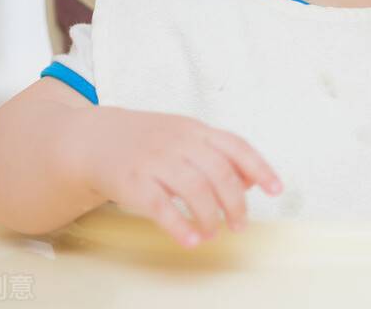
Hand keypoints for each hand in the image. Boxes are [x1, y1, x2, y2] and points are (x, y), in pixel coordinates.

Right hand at [74, 106, 282, 247]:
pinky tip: (192, 239)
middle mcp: (179, 143)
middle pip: (219, 172)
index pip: (237, 146)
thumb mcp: (186, 137)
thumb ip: (219, 154)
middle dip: (236, 203)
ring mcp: (155, 161)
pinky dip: (180, 226)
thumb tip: (254, 179)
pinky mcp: (132, 183)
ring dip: (211, 216)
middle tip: (240, 224)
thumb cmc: (148, 142)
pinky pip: (161, 207)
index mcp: (196, 130)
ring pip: (195, 190)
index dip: (260, 168)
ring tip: (215, 232)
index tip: (276, 189)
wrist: (94, 139)